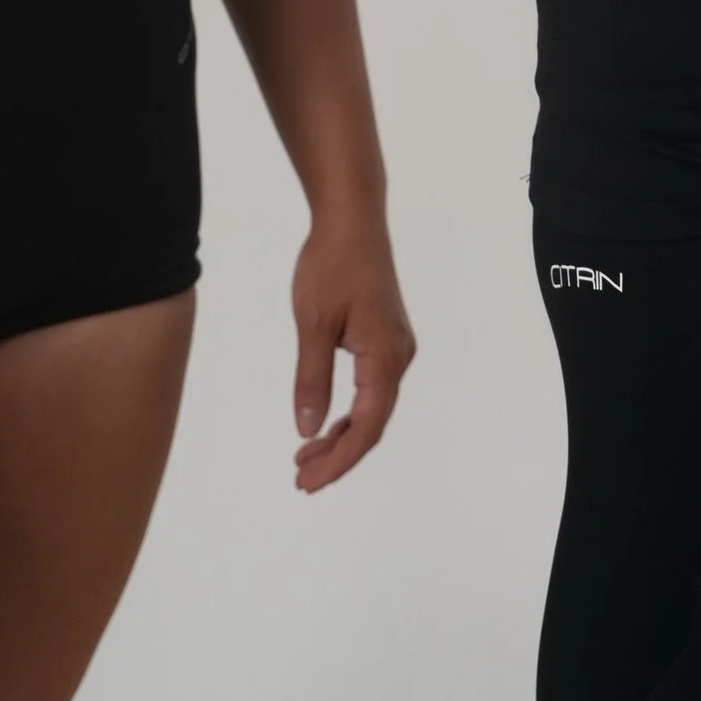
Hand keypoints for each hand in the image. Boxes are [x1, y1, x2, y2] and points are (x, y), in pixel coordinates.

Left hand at [290, 207, 414, 491]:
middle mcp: (399, 357)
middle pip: (373, 423)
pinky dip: (349, 410)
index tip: (307, 482)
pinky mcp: (386, 338)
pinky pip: (372, 388)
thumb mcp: (313, 323)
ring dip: (342, 435)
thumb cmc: (331, 264)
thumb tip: (308, 431)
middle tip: (300, 479)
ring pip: (373, 407)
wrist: (353, 218)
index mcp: (385, 357)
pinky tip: (326, 420)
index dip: (338, 462)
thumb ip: (312, 379)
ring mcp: (396, 347)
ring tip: (306, 457)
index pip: (366, 428)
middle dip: (338, 455)